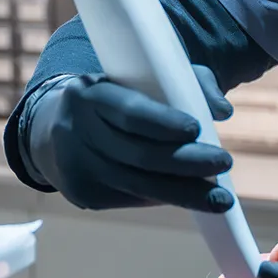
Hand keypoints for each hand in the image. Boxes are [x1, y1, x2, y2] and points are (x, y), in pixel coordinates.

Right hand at [29, 66, 234, 211]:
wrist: (53, 128)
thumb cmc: (114, 98)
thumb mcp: (140, 79)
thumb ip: (188, 82)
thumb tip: (222, 111)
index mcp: (89, 94)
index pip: (129, 112)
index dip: (163, 123)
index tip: (196, 128)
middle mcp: (76, 131)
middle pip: (139, 155)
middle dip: (187, 162)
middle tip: (225, 162)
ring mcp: (77, 168)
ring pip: (139, 185)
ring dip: (185, 193)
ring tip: (220, 197)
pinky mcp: (83, 194)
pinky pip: (131, 198)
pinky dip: (163, 197)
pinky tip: (188, 196)